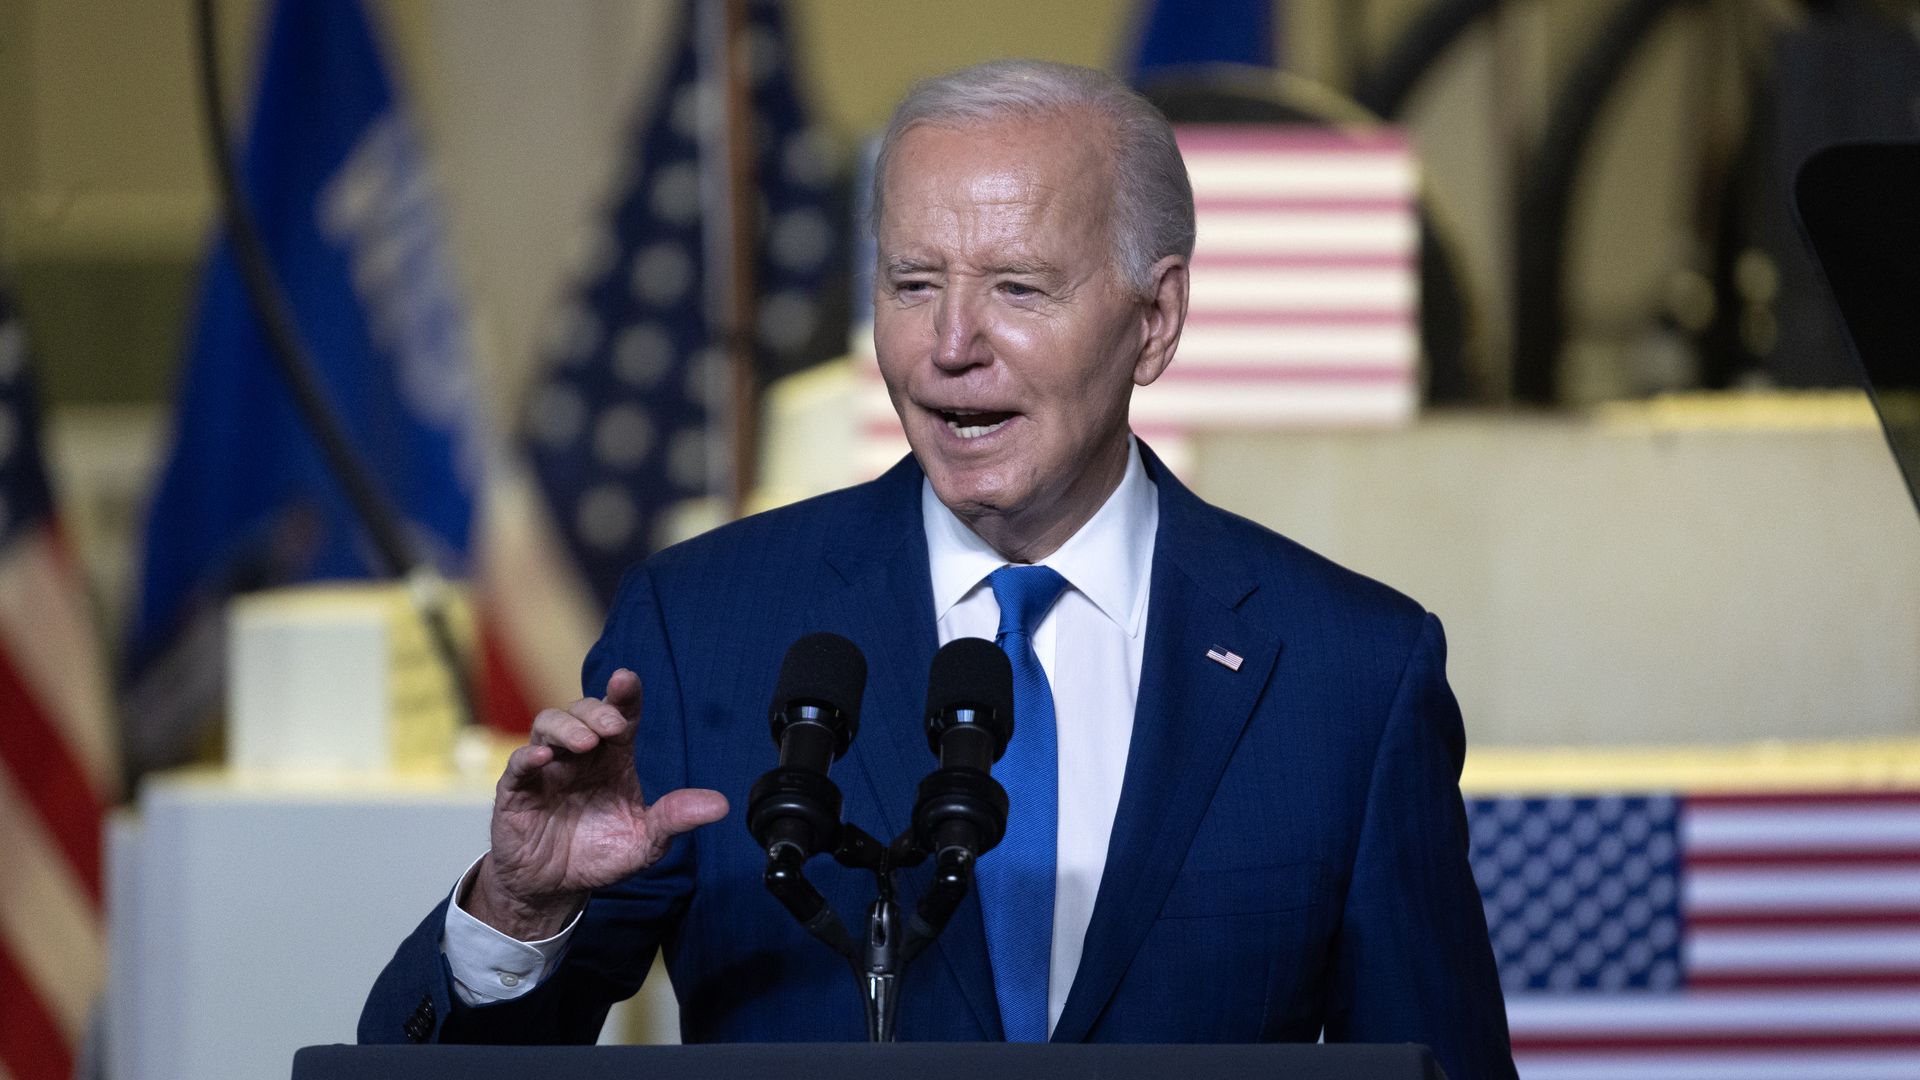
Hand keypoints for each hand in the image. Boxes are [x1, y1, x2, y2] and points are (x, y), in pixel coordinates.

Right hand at [467, 668, 728, 938]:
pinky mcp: (517, 792)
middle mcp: (580, 756)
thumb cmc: (600, 855)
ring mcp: (547, 770)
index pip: (620, 715)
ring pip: (548, 725)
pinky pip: (517, 765)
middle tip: (613, 728)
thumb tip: (720, 805)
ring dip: (566, 727)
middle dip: (598, 711)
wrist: (555, 888)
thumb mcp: (646, 841)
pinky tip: (542, 759)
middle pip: (584, 712)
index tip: (626, 679)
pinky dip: (527, 757)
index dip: (623, 695)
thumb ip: (676, 818)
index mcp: (613, 759)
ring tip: (585, 743)